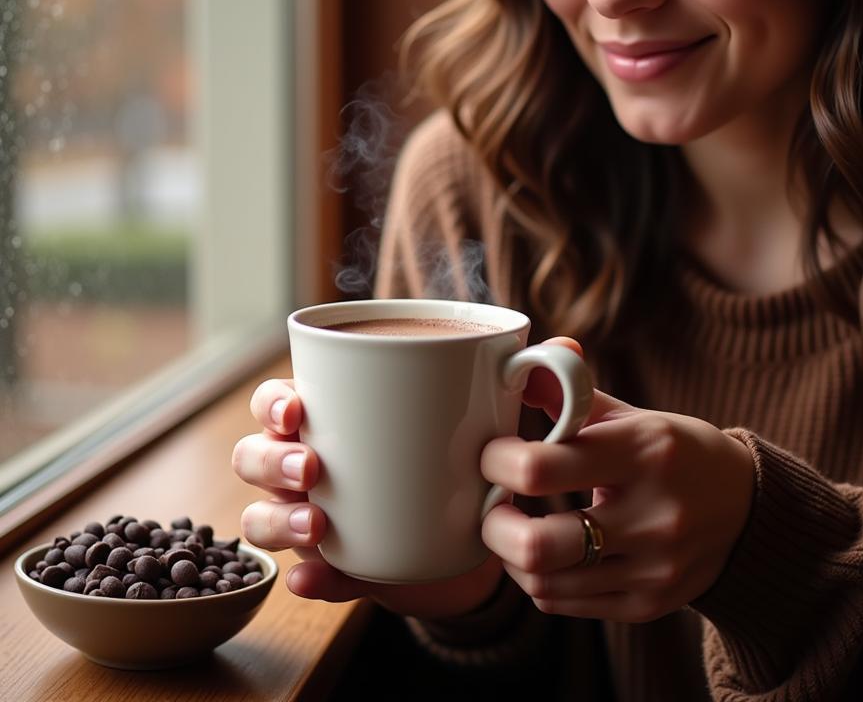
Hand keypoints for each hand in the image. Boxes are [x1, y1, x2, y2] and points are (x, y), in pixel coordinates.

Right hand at [231, 377, 503, 619]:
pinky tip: (311, 579)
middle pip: (252, 457)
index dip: (271, 403)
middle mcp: (306, 466)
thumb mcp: (462, 418)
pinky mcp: (338, 570)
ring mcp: (314, 518)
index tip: (297, 410)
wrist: (477, 530)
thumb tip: (534, 358)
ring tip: (315, 525)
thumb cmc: (457, 453)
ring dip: (277, 521)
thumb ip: (480, 389)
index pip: (273, 401)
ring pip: (261, 518)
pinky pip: (310, 577)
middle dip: (271, 461)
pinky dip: (309, 579)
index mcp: (326, 418)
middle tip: (312, 468)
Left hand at [480, 338, 754, 623]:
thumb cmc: (675, 452)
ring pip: (544, 581)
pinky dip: (538, 578)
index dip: (498, 462)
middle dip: (493, 525)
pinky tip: (543, 552)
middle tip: (490, 504)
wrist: (748, 509)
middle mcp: (652, 515)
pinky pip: (564, 602)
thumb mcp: (633, 416)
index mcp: (644, 451)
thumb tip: (520, 361)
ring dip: (509, 554)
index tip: (492, 454)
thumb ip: (573, 392)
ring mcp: (652, 567)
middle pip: (537, 544)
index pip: (541, 466)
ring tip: (511, 527)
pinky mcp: (648, 604)